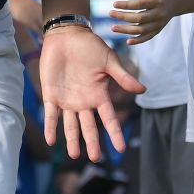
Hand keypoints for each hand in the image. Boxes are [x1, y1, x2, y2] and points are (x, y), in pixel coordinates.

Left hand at [39, 25, 145, 160]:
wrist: (66, 35)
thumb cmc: (90, 46)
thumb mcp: (109, 61)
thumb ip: (122, 77)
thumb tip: (143, 90)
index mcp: (99, 95)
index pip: (109, 118)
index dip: (114, 133)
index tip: (121, 149)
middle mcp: (84, 102)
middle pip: (89, 126)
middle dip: (92, 142)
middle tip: (95, 158)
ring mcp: (67, 100)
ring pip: (70, 125)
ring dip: (72, 139)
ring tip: (74, 155)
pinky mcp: (51, 95)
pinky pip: (51, 114)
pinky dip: (51, 127)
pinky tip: (51, 140)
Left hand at [109, 0, 176, 44]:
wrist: (178, 2)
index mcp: (158, 1)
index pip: (140, 4)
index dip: (127, 5)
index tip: (114, 4)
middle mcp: (159, 14)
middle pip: (139, 18)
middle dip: (123, 16)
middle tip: (110, 13)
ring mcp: (159, 24)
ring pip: (141, 30)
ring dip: (126, 30)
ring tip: (113, 28)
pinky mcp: (158, 30)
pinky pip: (147, 37)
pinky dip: (138, 40)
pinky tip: (128, 42)